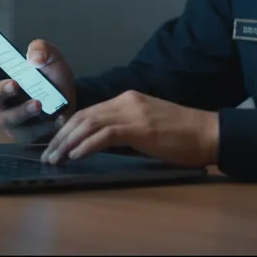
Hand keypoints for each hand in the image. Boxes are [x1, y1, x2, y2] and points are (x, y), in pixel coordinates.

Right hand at [0, 39, 77, 144]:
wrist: (71, 103)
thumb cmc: (53, 79)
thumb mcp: (52, 58)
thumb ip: (42, 49)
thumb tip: (34, 56)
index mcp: (1, 77)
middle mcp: (1, 99)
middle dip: (0, 90)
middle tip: (14, 84)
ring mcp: (11, 118)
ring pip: (9, 118)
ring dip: (23, 110)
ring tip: (38, 103)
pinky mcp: (25, 134)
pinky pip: (30, 133)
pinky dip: (44, 125)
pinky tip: (57, 118)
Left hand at [41, 90, 218, 167]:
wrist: (209, 132)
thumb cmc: (183, 135)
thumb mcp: (148, 125)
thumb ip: (125, 129)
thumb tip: (99, 144)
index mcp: (128, 99)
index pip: (89, 111)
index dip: (67, 128)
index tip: (54, 144)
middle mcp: (126, 100)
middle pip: (83, 115)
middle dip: (61, 136)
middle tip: (47, 155)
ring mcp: (133, 112)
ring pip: (89, 123)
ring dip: (68, 142)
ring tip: (55, 158)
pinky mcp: (139, 128)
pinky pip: (105, 135)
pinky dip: (86, 145)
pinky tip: (75, 156)